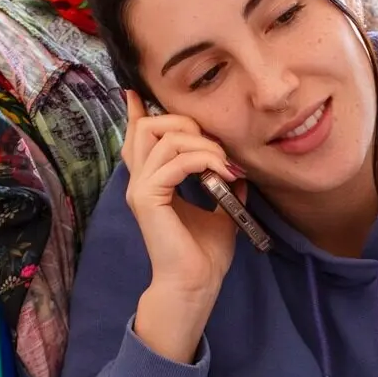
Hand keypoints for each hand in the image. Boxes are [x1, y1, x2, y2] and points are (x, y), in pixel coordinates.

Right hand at [122, 91, 244, 362]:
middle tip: (217, 147)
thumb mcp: (221, 211)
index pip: (140, 137)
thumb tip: (238, 168)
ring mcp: (141, 189)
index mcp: (152, 181)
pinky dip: (203, 160)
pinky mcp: (148, 199)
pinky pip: (174, 161)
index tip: (141, 91)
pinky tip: (222, 173)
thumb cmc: (204, 255)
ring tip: (224, 163)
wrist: (196, 285)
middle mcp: (141, 181)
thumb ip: (223, 185)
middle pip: (149, 126)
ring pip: (161, 137)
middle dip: (186, 125)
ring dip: (201, 143)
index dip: (142, 112)